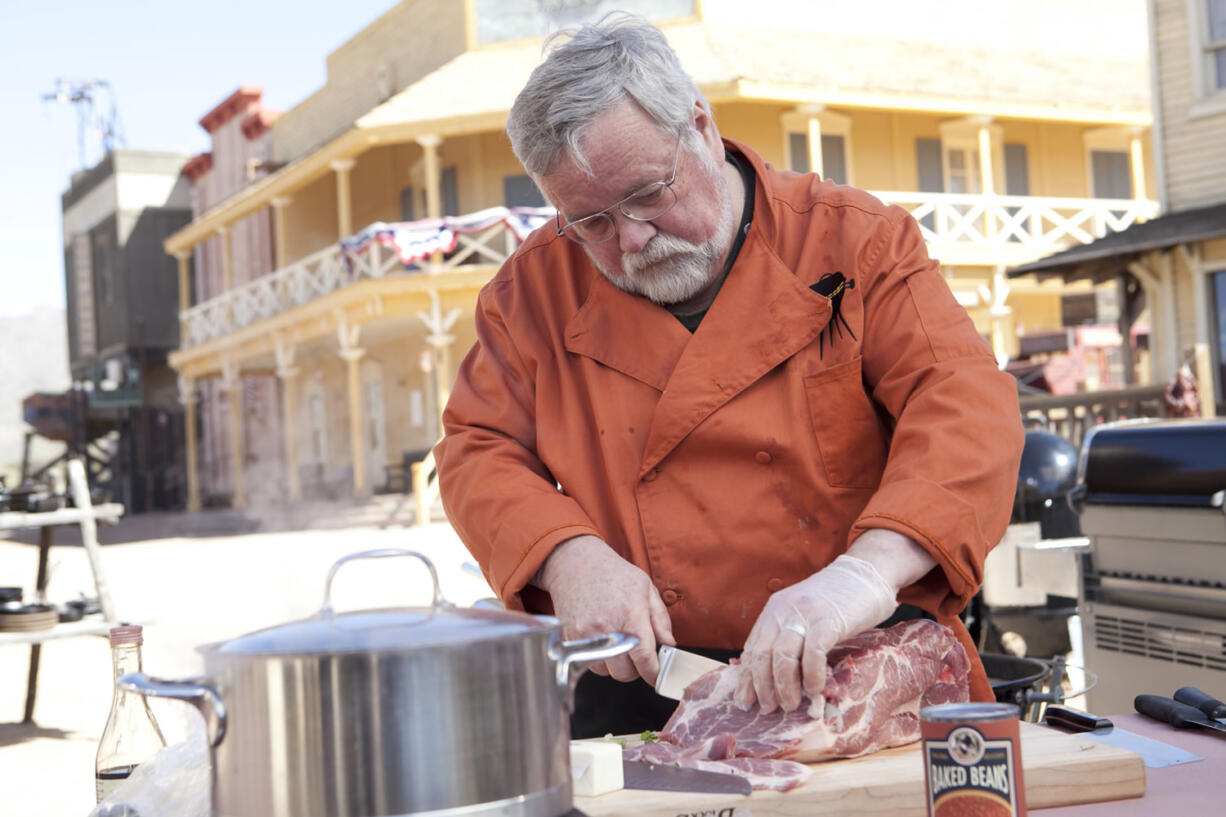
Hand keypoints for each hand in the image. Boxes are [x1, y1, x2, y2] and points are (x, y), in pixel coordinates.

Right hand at [539, 534, 675, 683]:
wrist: (576, 563)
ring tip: (617, 645)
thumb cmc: (613, 574)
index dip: (652, 672)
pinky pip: (587, 662)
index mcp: (630, 614)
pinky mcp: (570, 637)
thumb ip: (660, 618)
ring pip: (605, 671)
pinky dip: (597, 659)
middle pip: (624, 672)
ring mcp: (586, 634)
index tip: (655, 675)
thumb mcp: (645, 588)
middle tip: (636, 656)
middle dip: (634, 669)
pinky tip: (602, 642)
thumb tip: (670, 644)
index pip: (644, 658)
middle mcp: (607, 627)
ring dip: (614, 665)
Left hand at [734, 553, 897, 713]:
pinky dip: (811, 677)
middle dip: (762, 686)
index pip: (752, 647)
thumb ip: (789, 637)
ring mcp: (805, 614)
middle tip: (768, 709)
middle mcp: (783, 610)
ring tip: (790, 705)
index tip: (744, 701)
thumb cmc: (837, 601)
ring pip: (783, 656)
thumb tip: (777, 676)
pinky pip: (812, 654)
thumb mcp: (803, 614)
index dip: (747, 677)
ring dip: (784, 686)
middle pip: (763, 654)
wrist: (865, 574)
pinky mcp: (828, 621)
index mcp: (774, 609)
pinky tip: (814, 690)